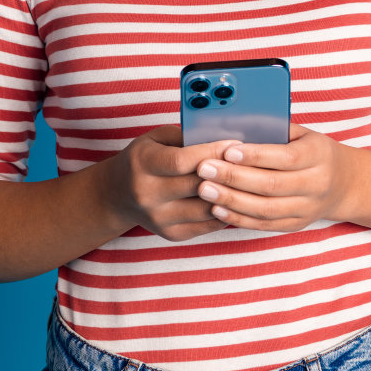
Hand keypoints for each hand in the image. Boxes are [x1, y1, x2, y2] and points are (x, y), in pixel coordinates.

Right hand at [96, 125, 239, 241]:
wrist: (118, 195)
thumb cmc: (144, 159)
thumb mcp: (156, 139)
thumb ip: (186, 136)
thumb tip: (223, 138)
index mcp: (143, 165)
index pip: (182, 161)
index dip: (212, 152)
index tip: (236, 143)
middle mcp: (148, 195)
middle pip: (197, 186)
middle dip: (228, 172)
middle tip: (252, 160)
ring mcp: (159, 218)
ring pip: (207, 209)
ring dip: (231, 194)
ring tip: (250, 180)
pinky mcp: (172, 234)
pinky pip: (208, 225)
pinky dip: (226, 211)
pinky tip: (238, 198)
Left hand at [193, 124, 357, 231]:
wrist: (344, 183)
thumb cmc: (313, 151)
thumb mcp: (302, 134)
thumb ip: (273, 130)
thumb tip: (233, 125)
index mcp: (318, 155)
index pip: (285, 157)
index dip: (255, 155)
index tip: (227, 150)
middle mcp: (316, 184)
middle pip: (271, 185)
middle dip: (234, 178)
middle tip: (205, 170)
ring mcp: (307, 208)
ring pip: (265, 209)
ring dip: (231, 200)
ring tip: (204, 190)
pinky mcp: (296, 224)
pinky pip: (264, 224)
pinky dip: (239, 218)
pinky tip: (217, 209)